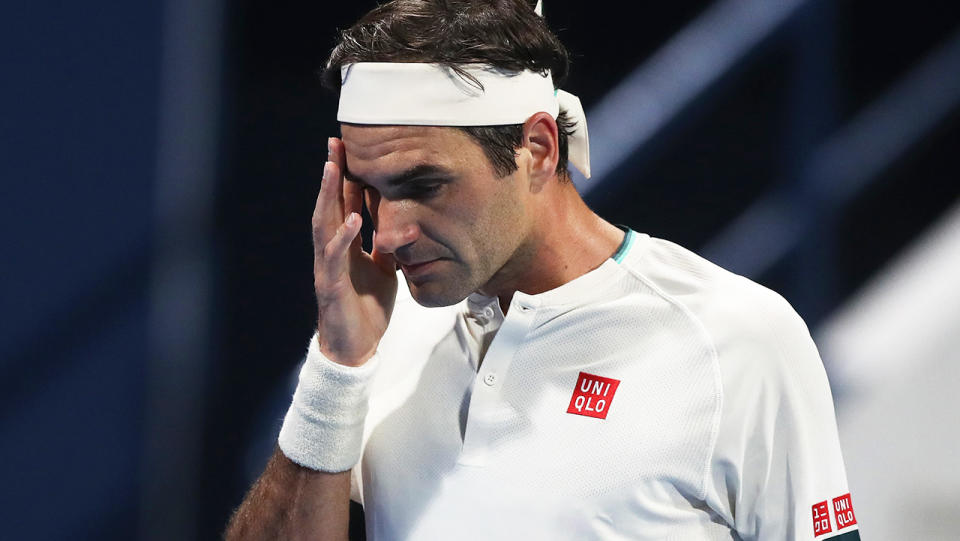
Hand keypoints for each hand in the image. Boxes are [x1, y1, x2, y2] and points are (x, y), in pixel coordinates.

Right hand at [312, 137, 397, 365]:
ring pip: (324, 224)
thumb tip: (402, 224)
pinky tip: (352, 219)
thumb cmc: (366, 309)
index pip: (343, 205)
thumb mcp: (384, 271)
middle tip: (334, 144)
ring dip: (328, 196)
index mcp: (344, 246)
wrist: (357, 348)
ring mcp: (328, 266)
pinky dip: (343, 237)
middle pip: (328, 205)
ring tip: (334, 168)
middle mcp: (332, 251)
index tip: (349, 149)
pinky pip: (335, 257)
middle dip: (331, 175)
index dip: (346, 178)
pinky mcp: (331, 285)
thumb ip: (387, 247)